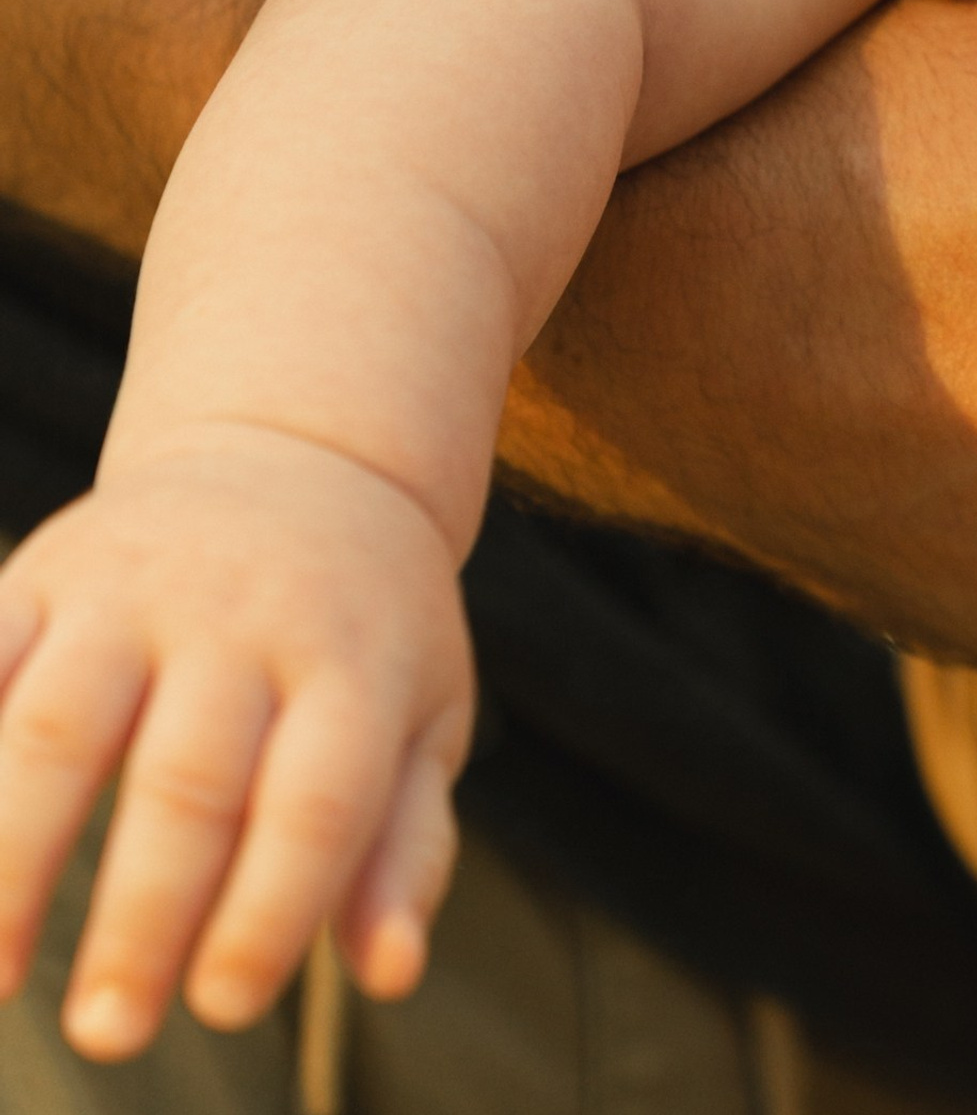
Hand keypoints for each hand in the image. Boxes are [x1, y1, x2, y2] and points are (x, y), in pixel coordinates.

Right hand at [0, 430, 471, 1060]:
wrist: (301, 457)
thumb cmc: (362, 627)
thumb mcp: (421, 713)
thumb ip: (407, 845)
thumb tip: (394, 972)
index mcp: (354, 658)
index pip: (317, 798)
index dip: (271, 908)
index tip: (224, 1007)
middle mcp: (245, 616)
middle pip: (188, 777)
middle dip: (144, 917)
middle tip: (111, 1034)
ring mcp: (136, 589)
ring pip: (52, 726)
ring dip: (10, 861)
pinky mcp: (45, 574)